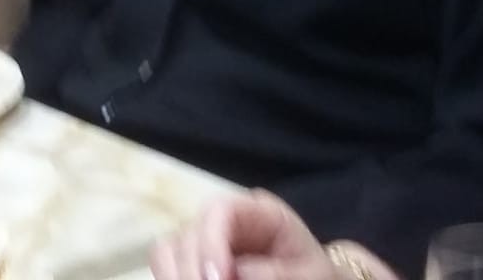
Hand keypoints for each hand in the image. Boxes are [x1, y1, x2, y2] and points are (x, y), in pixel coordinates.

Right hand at [152, 192, 385, 279]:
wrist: (311, 279)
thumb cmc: (314, 273)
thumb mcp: (309, 273)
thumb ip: (279, 272)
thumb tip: (239, 272)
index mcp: (259, 212)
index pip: (219, 210)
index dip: (211, 241)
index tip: (219, 278)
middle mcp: (226, 220)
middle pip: (188, 231)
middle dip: (191, 268)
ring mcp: (206, 239)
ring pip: (168, 248)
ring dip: (175, 275)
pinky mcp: (194, 260)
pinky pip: (167, 266)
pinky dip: (171, 278)